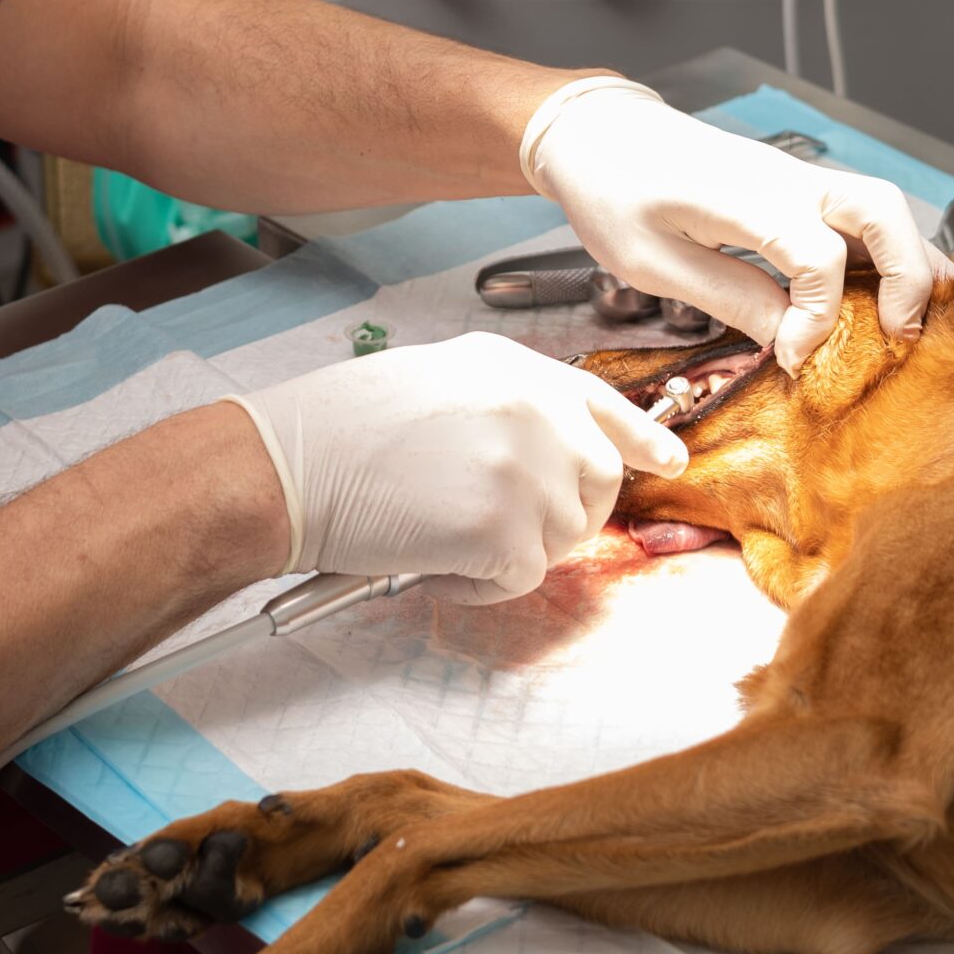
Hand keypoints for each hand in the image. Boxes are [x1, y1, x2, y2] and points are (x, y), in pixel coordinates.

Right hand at [224, 332, 686, 605]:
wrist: (288, 465)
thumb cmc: (339, 428)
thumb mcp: (437, 381)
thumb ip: (505, 404)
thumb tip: (549, 451)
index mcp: (513, 367)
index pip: (601, 403)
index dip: (639, 434)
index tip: (666, 456)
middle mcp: (534, 409)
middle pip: (598, 481)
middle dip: (559, 512)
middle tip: (491, 521)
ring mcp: (527, 469)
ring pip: (565, 537)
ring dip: (512, 551)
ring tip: (441, 530)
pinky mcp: (507, 530)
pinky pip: (525, 580)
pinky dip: (481, 586)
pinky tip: (432, 559)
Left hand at [521, 77, 946, 373]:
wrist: (595, 132)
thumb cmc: (610, 190)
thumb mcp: (648, 261)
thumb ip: (725, 296)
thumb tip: (788, 337)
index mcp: (744, 199)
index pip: (818, 258)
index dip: (819, 318)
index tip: (793, 359)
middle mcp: (784, 180)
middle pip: (882, 211)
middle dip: (908, 275)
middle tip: (900, 336)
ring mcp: (794, 178)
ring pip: (881, 207)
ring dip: (908, 260)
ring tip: (914, 321)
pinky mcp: (792, 187)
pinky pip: (857, 212)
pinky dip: (885, 249)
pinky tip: (890, 291)